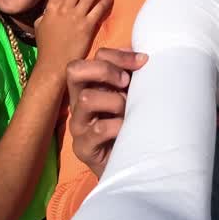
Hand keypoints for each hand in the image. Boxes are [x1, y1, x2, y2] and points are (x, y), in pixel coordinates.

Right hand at [34, 0, 112, 74]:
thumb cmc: (46, 48)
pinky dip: (106, 0)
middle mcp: (64, 8)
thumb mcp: (39, 27)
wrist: (54, 64)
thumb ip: (44, 15)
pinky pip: (99, 9)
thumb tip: (47, 10)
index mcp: (51, 7)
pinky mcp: (88, 26)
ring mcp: (76, 16)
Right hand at [67, 47, 146, 177]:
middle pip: (75, 69)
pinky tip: (127, 129)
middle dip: (106, 70)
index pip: (93, 56)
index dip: (118, 55)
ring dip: (115, 101)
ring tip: (128, 111)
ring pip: (87, 98)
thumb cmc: (131, 125)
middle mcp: (78, 102)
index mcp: (90, 85)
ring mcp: (78, 125)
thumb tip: (142, 55)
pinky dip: (117, 125)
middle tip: (126, 82)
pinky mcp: (83, 147)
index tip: (143, 62)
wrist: (131, 165)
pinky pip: (98, 129)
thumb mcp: (131, 95)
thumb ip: (131, 76)